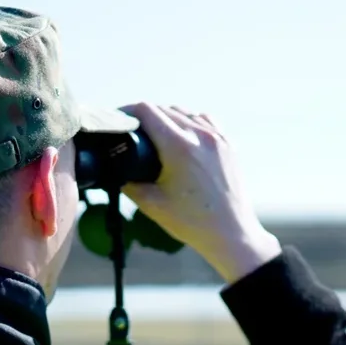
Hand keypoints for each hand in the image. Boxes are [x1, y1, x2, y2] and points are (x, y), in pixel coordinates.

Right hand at [117, 103, 281, 283]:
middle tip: (131, 130)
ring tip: (154, 133)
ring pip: (185, 113)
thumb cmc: (191, 222)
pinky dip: (189, 122)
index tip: (117, 119)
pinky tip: (183, 135)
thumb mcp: (151, 204)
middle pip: (164, 110)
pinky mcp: (228, 145)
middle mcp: (200, 135)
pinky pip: (205, 121)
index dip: (127, 111)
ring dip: (167, 117)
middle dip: (144, 116)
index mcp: (179, 146)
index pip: (147, 111)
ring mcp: (217, 138)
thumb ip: (128, 183)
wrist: (231, 234)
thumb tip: (114, 170)